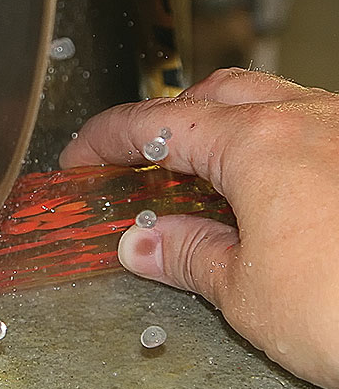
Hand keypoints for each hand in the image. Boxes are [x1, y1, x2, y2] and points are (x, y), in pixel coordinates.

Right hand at [60, 68, 338, 388]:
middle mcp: (308, 121)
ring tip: (200, 179)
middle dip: (165, 120)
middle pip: (213, 94)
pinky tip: (268, 196)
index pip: (154, 123)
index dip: (105, 139)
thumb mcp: (247, 294)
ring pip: (268, 105)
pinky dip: (269, 150)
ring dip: (220, 131)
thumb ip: (187, 259)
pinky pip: (309, 132)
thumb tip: (142, 247)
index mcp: (257, 144)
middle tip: (139, 160)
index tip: (79, 158)